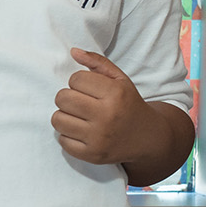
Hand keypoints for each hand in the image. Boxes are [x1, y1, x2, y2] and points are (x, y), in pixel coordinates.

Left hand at [53, 49, 153, 167]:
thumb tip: (73, 51)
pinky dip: (68, 136)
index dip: (79, 82)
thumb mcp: (120, 80)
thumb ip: (97, 63)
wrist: (148, 138)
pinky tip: (83, 133)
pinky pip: (62, 140)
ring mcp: (99, 138)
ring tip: (80, 117)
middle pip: (62, 98)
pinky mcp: (92, 155)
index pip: (75, 79)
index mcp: (115, 94)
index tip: (90, 89)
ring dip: (65, 116)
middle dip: (68, 98)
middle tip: (81, 103)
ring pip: (57, 119)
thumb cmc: (128, 104)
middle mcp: (107, 116)